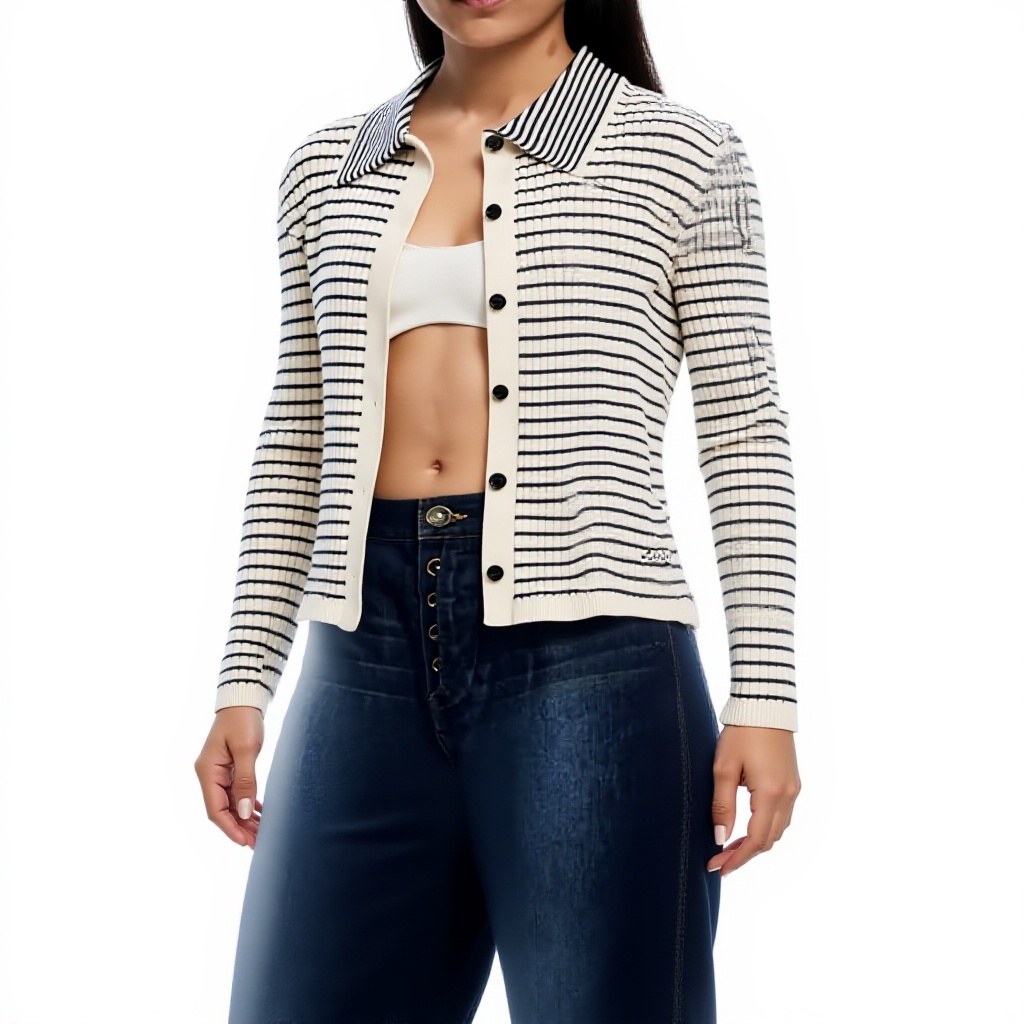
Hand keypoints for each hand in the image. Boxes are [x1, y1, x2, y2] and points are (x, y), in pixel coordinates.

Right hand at [194, 706, 265, 848]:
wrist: (243, 700)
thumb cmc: (243, 721)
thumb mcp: (246, 750)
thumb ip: (245, 782)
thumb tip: (243, 812)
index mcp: (207, 772)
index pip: (215, 809)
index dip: (229, 828)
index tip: (244, 842)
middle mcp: (209, 775)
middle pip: (222, 809)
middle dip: (239, 827)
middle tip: (258, 843)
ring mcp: (218, 772)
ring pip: (230, 803)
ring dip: (244, 818)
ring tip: (261, 833)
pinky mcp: (229, 768)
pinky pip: (236, 793)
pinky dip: (247, 804)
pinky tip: (259, 814)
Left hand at [708, 724, 800, 876]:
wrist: (765, 705)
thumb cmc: (741, 733)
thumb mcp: (723, 768)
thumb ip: (722, 806)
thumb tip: (720, 838)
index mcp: (771, 794)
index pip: (756, 840)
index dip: (737, 858)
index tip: (718, 867)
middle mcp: (788, 796)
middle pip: (769, 840)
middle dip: (745, 854)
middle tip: (719, 860)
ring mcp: (794, 789)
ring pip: (777, 830)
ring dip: (756, 842)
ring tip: (730, 847)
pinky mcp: (793, 782)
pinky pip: (782, 816)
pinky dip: (765, 827)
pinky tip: (746, 827)